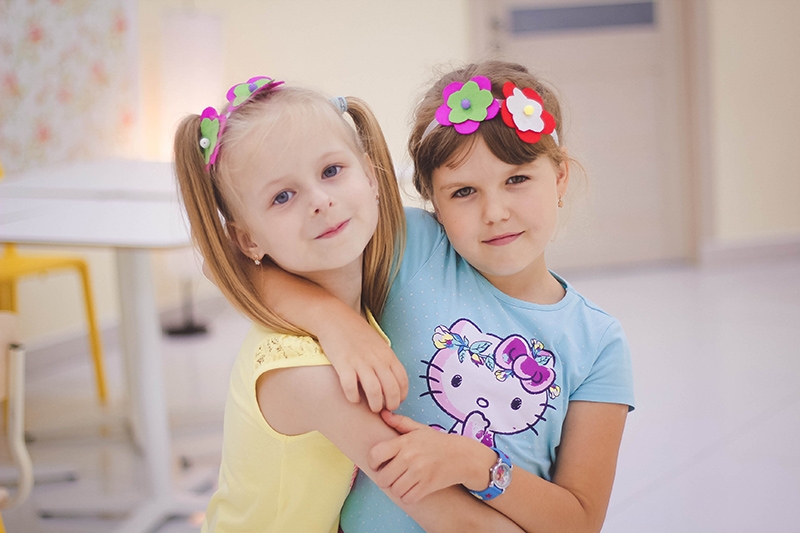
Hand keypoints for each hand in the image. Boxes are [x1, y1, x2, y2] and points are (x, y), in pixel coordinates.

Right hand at [316, 316, 407, 412]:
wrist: (335, 318)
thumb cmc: (357, 333)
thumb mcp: (378, 345)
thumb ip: (386, 361)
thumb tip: (391, 381)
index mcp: (387, 355)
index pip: (403, 380)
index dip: (402, 395)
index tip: (396, 401)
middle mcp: (377, 359)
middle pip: (391, 389)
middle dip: (390, 404)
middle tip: (384, 409)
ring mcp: (360, 362)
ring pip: (374, 391)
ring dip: (375, 404)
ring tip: (371, 408)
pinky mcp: (343, 364)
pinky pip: (350, 387)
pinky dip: (353, 397)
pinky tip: (353, 398)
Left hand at [369, 410, 494, 503]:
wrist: (463, 456)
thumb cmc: (438, 442)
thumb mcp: (420, 429)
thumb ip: (400, 422)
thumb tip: (383, 413)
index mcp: (405, 442)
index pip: (376, 454)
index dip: (373, 462)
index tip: (379, 464)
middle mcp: (410, 457)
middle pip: (383, 477)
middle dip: (385, 479)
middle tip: (392, 476)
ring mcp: (419, 472)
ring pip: (394, 490)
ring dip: (397, 489)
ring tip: (403, 482)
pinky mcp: (428, 486)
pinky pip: (408, 498)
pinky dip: (408, 497)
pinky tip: (413, 489)